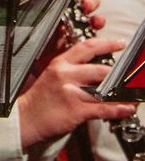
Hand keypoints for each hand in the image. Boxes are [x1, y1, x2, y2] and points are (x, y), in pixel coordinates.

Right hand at [18, 37, 136, 147]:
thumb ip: (71, 69)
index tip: (119, 44)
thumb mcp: (52, 75)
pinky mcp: (75, 110)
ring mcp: (70, 92)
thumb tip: (97, 69)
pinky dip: (119, 109)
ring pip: (104, 90)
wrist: (27, 116)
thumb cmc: (41, 98)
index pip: (85, 48)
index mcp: (59, 64)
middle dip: (120, 74)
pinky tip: (128, 108)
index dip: (105, 44)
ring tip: (135, 95)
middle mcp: (65, 75)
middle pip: (100, 69)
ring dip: (124, 94)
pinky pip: (103, 109)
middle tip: (132, 75)